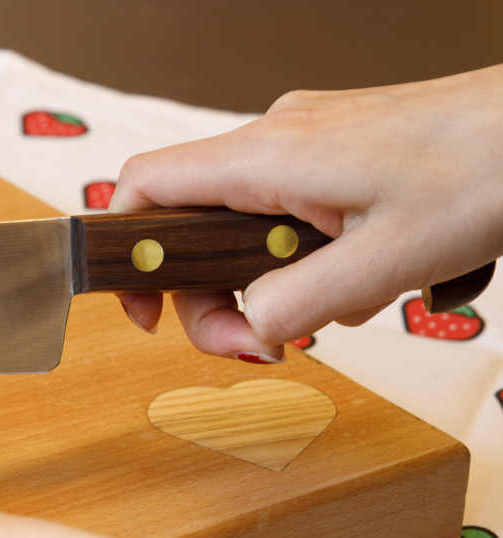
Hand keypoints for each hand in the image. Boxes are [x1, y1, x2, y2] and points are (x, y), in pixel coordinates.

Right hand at [110, 65, 502, 359]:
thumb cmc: (488, 170)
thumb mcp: (383, 264)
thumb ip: (292, 304)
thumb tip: (245, 326)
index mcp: (266, 156)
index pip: (143, 188)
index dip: (125, 253)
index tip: (143, 310)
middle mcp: (276, 139)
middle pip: (195, 226)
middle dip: (218, 296)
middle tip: (262, 343)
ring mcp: (308, 142)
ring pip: (249, 227)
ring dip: (282, 282)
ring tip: (351, 299)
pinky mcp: (339, 152)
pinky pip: (293, 215)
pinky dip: (315, 258)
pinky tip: (371, 271)